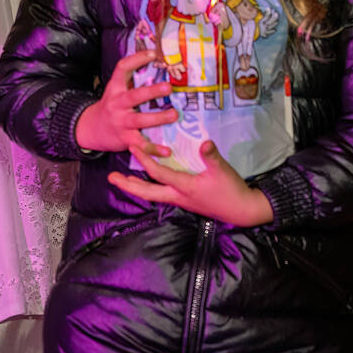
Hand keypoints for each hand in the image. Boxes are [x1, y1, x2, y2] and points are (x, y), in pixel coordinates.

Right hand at [73, 49, 177, 152]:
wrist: (90, 129)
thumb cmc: (111, 107)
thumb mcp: (115, 91)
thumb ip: (131, 81)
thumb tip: (155, 63)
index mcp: (115, 88)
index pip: (122, 68)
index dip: (136, 59)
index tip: (152, 53)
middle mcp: (117, 104)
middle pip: (134, 96)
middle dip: (152, 92)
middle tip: (169, 87)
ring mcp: (120, 122)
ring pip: (139, 120)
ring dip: (158, 118)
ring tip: (174, 115)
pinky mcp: (124, 139)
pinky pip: (141, 144)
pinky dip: (154, 148)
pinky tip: (167, 150)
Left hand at [109, 142, 273, 226]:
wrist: (241, 210)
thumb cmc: (231, 190)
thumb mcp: (223, 171)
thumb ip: (212, 157)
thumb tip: (204, 142)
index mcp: (184, 187)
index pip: (159, 174)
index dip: (145, 160)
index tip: (132, 147)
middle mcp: (177, 196)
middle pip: (147, 193)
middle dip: (128, 185)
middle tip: (111, 178)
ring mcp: (180, 199)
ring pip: (152, 195)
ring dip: (136, 187)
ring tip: (121, 180)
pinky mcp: (184, 199)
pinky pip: (160, 194)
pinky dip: (149, 187)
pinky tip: (146, 181)